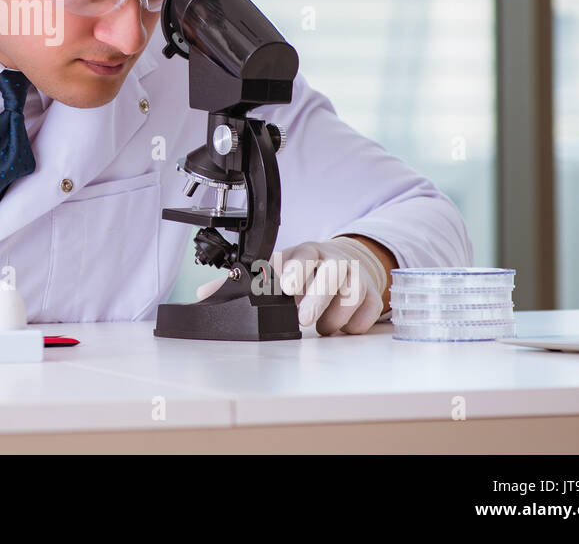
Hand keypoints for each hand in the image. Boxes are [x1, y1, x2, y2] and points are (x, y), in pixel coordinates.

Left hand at [195, 236, 387, 334]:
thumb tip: (205, 296)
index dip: (295, 269)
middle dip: (317, 297)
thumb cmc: (305, 270)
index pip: (302, 255)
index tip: (286, 286)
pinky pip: (370, 311)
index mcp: (305, 253)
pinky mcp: (372, 295)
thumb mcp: (276, 270)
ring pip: (353, 294)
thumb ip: (243, 284)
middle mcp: (333, 261)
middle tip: (303, 319)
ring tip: (321, 326)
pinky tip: (342, 326)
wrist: (346, 262)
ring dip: (335, 316)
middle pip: (332, 273)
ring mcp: (356, 277)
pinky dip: (355, 324)